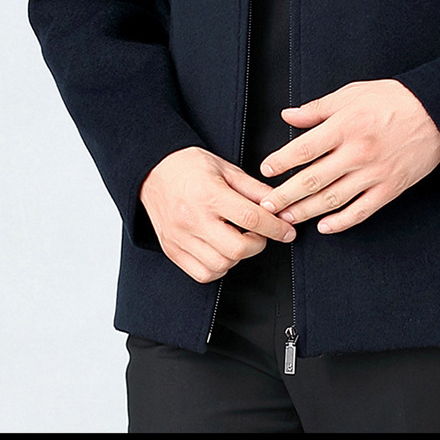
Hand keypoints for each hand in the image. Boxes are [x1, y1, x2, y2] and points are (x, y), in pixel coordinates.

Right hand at [139, 146, 295, 283]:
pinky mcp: (172, 250)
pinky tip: (221, 251)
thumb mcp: (225, 167)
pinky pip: (202, 274)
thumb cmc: (187, 166)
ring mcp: (181, 238)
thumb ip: (252, 188)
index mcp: (209, 195)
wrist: (153, 170)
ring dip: (238, 257)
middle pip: (237, 249)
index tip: (286, 231)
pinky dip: (218, 268)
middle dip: (258, 244)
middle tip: (260, 233)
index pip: (250, 219)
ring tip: (238, 239)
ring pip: (221, 266)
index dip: (275, 228)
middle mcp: (193, 219)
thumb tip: (276, 203)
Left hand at [258, 80, 439, 234]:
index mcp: (346, 126)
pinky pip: (361, 211)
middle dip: (285, 195)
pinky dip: (341, 222)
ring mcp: (374, 173)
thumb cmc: (394, 99)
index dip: (281, 162)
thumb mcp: (352, 94)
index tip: (267, 170)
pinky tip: (324, 226)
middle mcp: (357, 152)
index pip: (304, 149)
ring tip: (287, 218)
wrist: (437, 113)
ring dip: (306, 211)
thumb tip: (288, 115)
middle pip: (313, 179)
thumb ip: (318, 108)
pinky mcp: (390, 188)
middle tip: (266, 206)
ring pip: (332, 199)